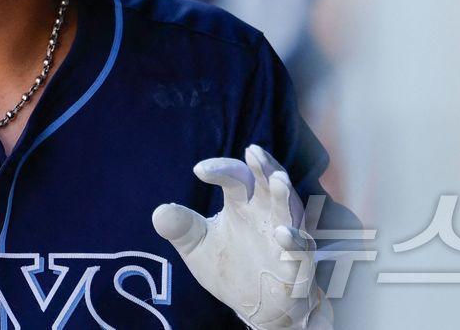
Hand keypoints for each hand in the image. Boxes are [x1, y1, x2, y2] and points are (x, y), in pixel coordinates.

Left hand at [154, 145, 331, 328]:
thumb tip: (159, 213)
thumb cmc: (230, 269)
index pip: (236, 177)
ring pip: (290, 210)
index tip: (199, 171)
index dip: (221, 169)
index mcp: (243, 205)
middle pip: (268, 184)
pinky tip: (282, 233)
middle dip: (263, 167)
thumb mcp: (197, 247)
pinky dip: (294, 241)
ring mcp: (284, 237)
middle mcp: (266, 215)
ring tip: (278, 179)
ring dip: (284, 195)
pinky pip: (300, 250)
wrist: (254, 308)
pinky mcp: (296, 264)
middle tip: (253, 151)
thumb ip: (181, 228)